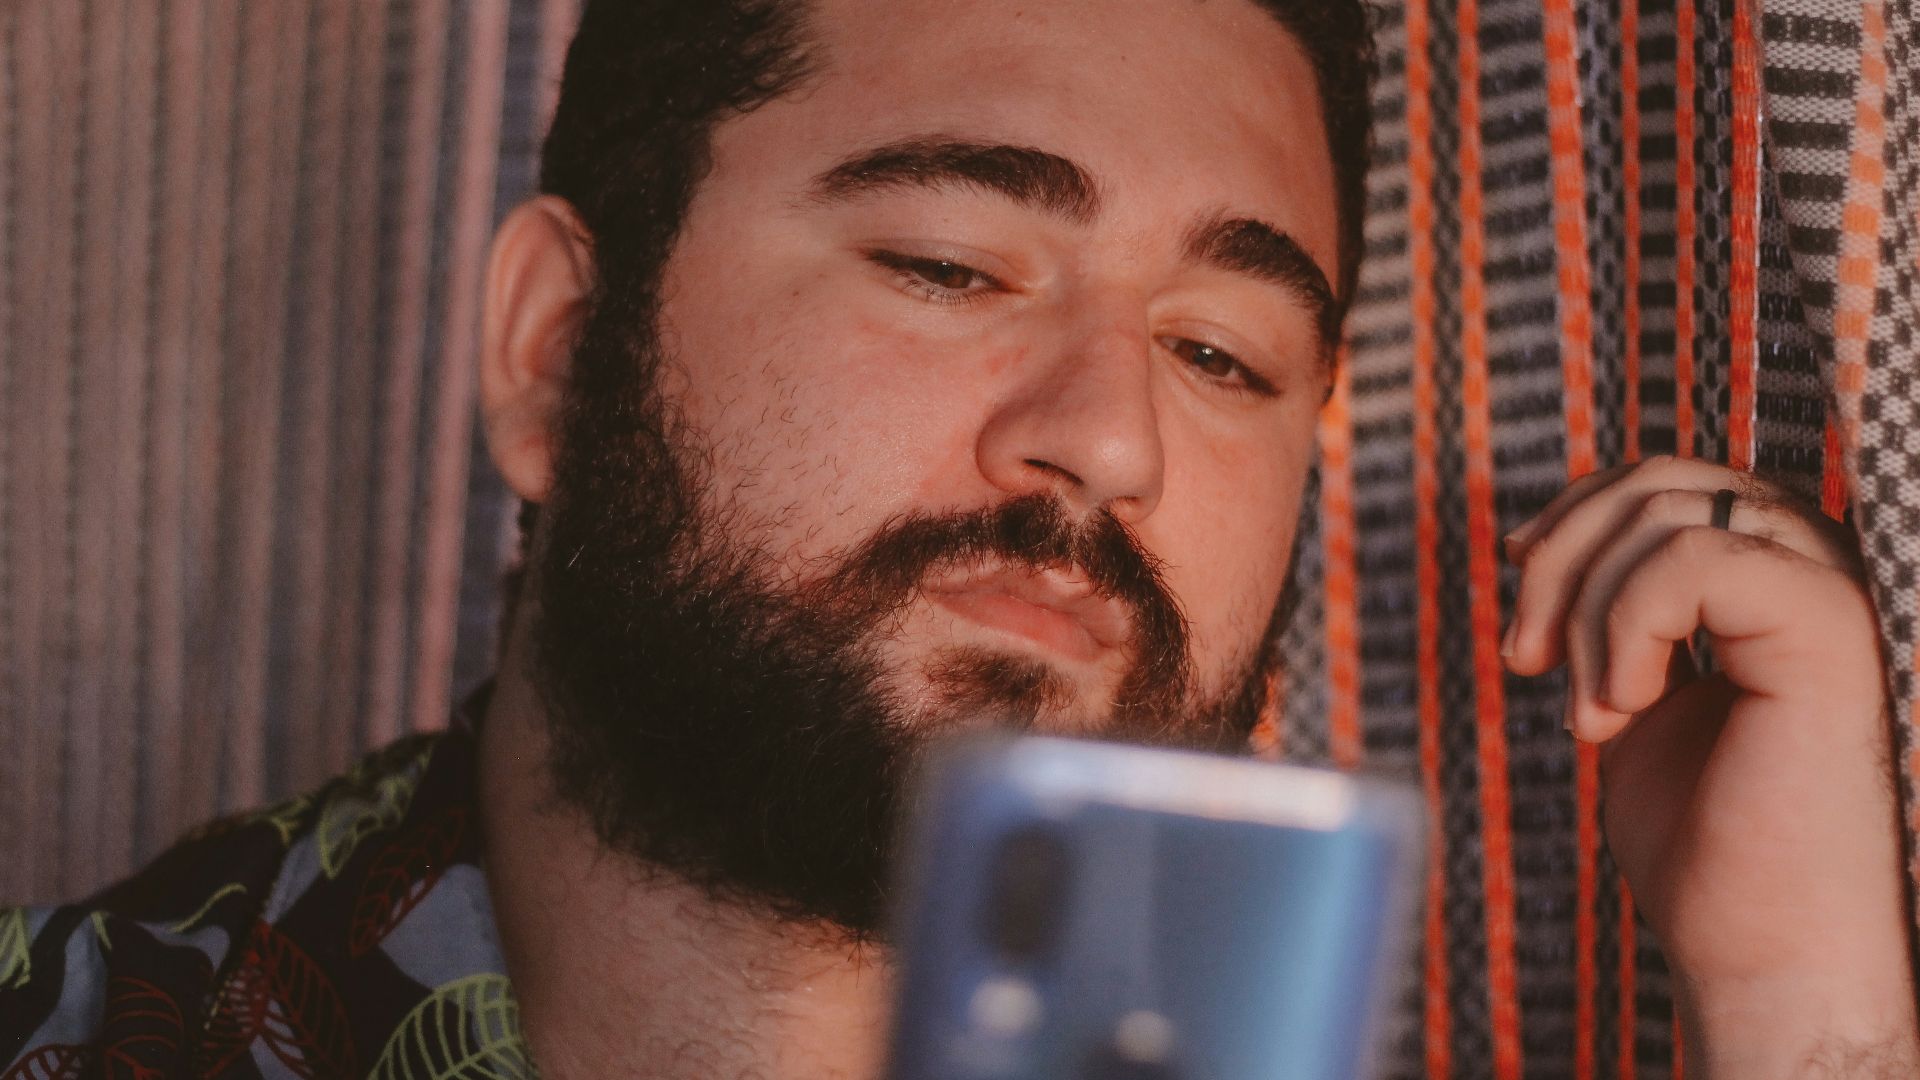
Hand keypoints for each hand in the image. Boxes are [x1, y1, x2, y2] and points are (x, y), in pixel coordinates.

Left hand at [1503, 456, 1917, 1076]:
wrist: (1761, 949)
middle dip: (1560, 558)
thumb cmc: (1703, 843)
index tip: (1519, 586)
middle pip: (1660, 481)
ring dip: (1587, 614)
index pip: (1668, 481)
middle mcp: (1819, 569)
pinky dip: (1626, 629)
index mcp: (1778, 577)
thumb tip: (1542, 539)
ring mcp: (1834, 592)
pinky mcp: (1832, 629)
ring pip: (1666, 516)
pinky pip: (1693, 562)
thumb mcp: (1633, 692)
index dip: (1575, 517)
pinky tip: (1625, 709)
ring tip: (1593, 713)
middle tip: (1524, 660)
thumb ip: (1616, 610)